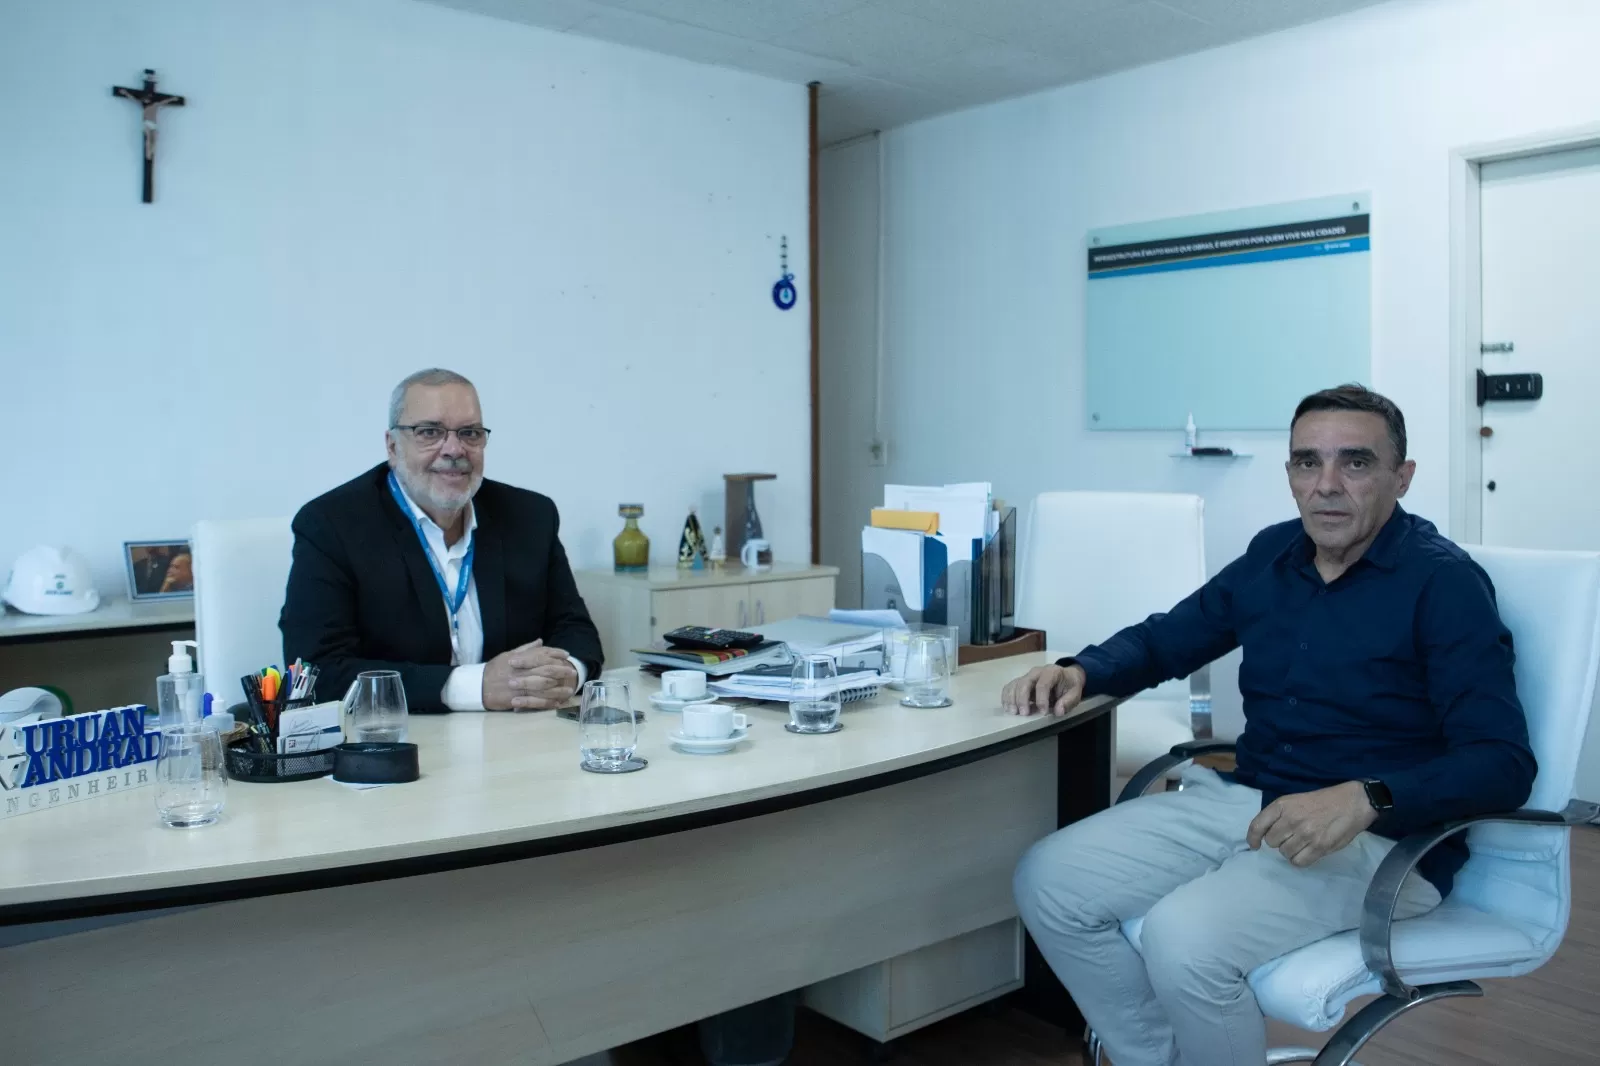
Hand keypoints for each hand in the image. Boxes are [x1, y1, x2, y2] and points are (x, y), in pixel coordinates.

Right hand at [481, 640, 579, 710]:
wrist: (477, 686)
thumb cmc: (493, 669)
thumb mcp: (507, 654)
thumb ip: (525, 649)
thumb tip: (540, 641)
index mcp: (520, 660)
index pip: (541, 654)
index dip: (556, 654)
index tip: (566, 655)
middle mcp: (522, 672)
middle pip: (546, 670)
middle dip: (561, 671)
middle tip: (572, 672)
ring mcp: (520, 686)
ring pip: (543, 687)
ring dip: (558, 689)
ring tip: (569, 690)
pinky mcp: (517, 699)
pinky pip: (536, 702)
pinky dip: (548, 702)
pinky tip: (557, 703)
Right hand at [1000, 663, 1085, 716]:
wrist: (1066, 677)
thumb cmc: (1069, 685)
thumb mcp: (1075, 693)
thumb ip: (1068, 701)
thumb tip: (1058, 711)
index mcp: (1051, 672)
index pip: (1043, 684)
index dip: (1041, 699)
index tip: (1043, 713)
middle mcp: (1036, 672)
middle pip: (1025, 683)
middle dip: (1022, 699)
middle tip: (1024, 714)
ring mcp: (1027, 676)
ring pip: (1015, 684)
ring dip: (1012, 699)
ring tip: (1013, 712)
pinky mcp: (1021, 681)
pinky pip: (1010, 687)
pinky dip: (1006, 697)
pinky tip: (1008, 707)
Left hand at [1247, 781, 1378, 866]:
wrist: (1352, 802)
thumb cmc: (1323, 801)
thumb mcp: (1295, 801)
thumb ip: (1280, 815)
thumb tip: (1266, 835)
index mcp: (1282, 805)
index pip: (1257, 825)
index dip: (1252, 838)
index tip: (1254, 845)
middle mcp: (1291, 819)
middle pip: (1271, 842)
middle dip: (1279, 841)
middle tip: (1291, 836)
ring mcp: (1305, 834)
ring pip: (1284, 853)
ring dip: (1291, 851)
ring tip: (1303, 842)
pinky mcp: (1319, 846)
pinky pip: (1298, 862)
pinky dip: (1300, 859)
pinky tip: (1308, 852)